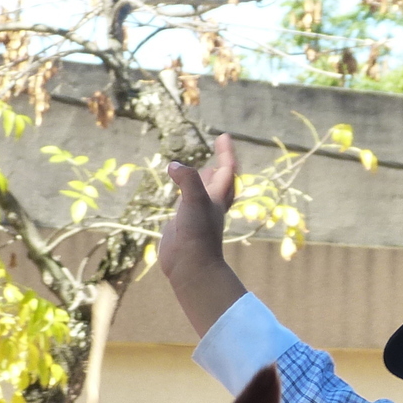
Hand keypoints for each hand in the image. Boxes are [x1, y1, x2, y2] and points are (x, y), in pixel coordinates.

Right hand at [159, 135, 248, 334]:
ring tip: (202, 169)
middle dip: (220, 166)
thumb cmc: (197, 234)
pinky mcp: (184, 225)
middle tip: (219, 151)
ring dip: (204, 180)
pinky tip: (179, 193)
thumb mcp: (194, 200)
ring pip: (204, 193)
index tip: (223, 136)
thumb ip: (187, 179)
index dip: (226, 153)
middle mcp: (210, 206)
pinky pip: (187, 205)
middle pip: (220, 182)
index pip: (227, 170)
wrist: (190, 266)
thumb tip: (174, 166)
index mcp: (217, 199)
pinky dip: (185, 195)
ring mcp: (197, 216)